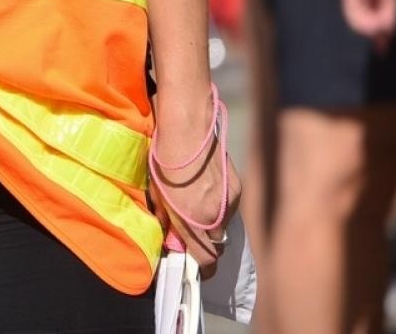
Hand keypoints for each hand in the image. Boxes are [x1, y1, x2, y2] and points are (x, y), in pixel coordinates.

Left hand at [150, 127, 241, 276]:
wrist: (187, 127)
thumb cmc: (164, 158)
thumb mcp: (158, 195)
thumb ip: (169, 222)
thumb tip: (173, 240)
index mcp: (193, 221)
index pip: (206, 260)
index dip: (199, 266)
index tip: (191, 264)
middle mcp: (215, 216)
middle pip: (216, 246)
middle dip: (204, 245)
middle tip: (190, 234)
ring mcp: (229, 202)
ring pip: (223, 226)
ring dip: (211, 225)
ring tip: (197, 207)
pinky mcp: (237, 188)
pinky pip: (229, 209)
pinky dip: (220, 208)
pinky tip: (207, 192)